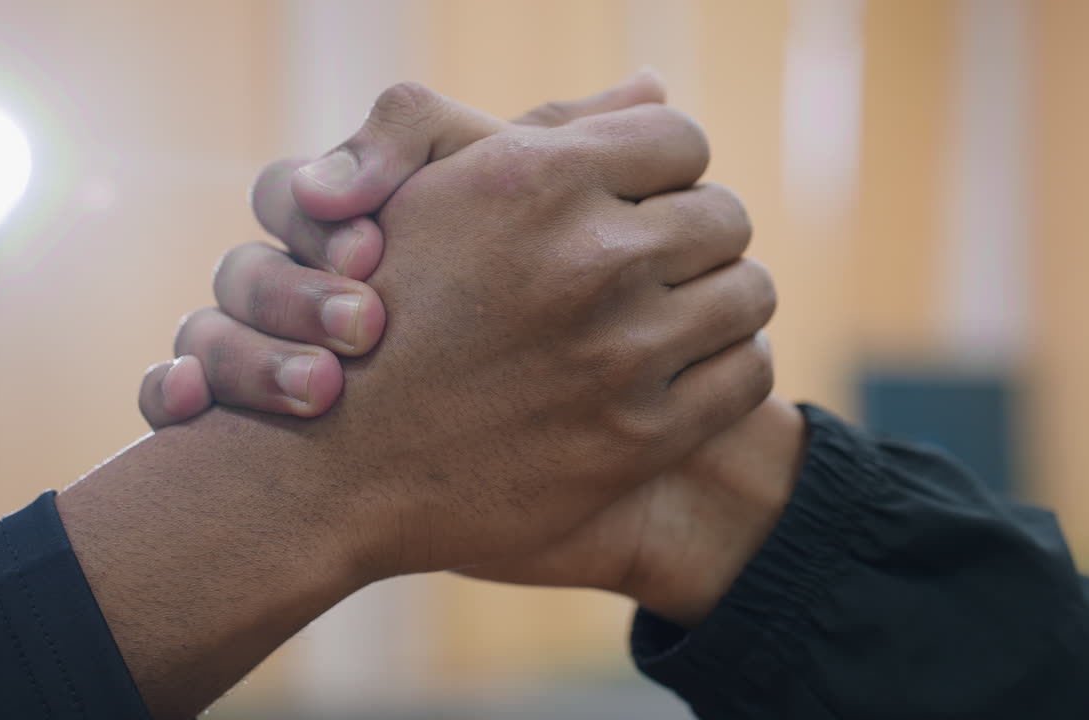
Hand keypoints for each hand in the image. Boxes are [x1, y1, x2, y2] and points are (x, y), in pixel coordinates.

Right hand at [143, 77, 802, 626]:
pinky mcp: (642, 437)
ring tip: (681, 313)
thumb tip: (654, 83)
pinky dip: (728, 364)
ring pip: (749, 292)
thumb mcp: (435, 189)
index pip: (681, 139)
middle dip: (697, 234)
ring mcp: (619, 353)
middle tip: (664, 264)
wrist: (338, 467)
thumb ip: (551, 128)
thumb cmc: (385, 310)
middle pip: (725, 215)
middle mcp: (587, 259)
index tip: (644, 201)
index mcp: (536, 179)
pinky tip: (687, 368)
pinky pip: (748, 372)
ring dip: (721, 298)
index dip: (667, 169)